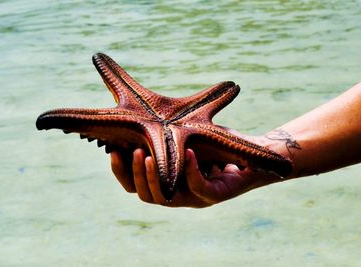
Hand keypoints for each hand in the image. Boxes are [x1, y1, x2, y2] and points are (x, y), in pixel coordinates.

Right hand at [110, 148, 282, 207]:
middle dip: (133, 174)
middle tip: (130, 151)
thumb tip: (129, 112)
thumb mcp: (180, 135)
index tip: (110, 151)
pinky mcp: (216, 195)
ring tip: (146, 155)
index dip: (121, 173)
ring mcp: (196, 198)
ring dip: (153, 177)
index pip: (134, 186)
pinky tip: (188, 152)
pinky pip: (199, 189)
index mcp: (166, 182)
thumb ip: (157, 131)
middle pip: (145, 195)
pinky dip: (191, 171)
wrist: (249, 152)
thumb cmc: (212, 143)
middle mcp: (177, 194)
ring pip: (166, 198)